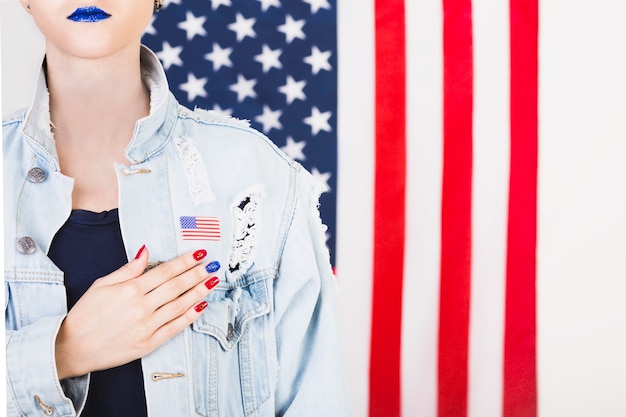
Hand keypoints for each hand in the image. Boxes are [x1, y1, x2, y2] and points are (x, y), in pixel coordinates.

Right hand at [55, 246, 219, 378]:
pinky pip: (174, 327)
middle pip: (176, 286)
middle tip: (213, 265)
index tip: (200, 253)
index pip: (165, 271)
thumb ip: (128, 269)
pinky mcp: (148, 344)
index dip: (185, 261)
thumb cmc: (85, 314)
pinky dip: (190, 316)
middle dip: (197, 274)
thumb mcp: (101, 285)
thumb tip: (146, 251)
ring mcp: (146, 327)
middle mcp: (141, 307)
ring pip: (179, 305)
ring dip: (199, 292)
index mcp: (130, 290)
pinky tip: (201, 306)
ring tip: (213, 281)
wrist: (71, 348)